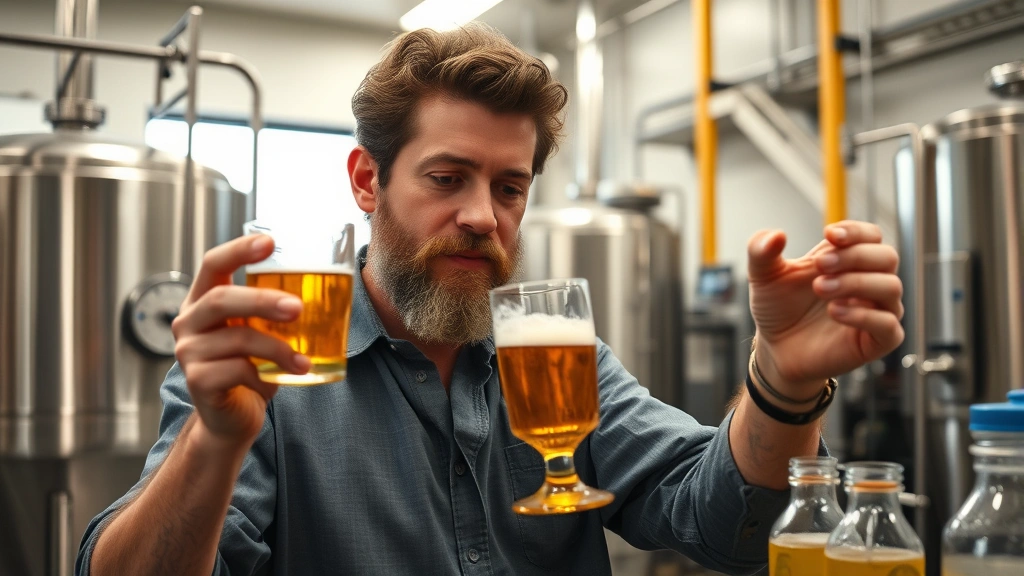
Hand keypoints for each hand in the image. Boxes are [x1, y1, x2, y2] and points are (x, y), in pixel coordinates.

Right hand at [171, 235, 310, 446]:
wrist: (231, 419)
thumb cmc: (249, 369)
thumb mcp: (260, 333)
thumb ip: (273, 313)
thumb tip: (328, 286)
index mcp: (203, 301)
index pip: (212, 264)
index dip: (238, 250)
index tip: (270, 243)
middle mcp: (188, 322)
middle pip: (222, 299)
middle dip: (263, 301)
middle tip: (298, 309)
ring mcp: (187, 352)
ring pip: (238, 338)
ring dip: (278, 349)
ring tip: (304, 361)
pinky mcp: (196, 381)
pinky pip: (237, 370)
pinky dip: (264, 375)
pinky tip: (274, 381)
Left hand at [747, 221, 903, 399]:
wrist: (775, 348)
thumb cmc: (778, 308)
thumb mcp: (763, 276)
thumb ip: (761, 251)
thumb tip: (776, 235)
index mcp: (848, 261)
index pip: (872, 235)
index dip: (856, 231)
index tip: (830, 234)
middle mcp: (869, 283)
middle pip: (887, 256)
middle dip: (854, 255)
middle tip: (820, 265)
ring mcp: (877, 311)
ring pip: (891, 287)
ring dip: (856, 282)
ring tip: (820, 288)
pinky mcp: (878, 341)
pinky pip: (888, 324)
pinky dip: (864, 315)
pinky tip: (835, 312)